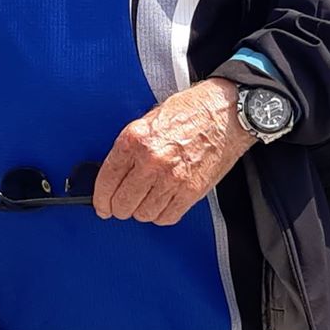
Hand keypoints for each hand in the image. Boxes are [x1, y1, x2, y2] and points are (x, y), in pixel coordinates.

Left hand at [94, 79, 253, 225]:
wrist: (228, 113)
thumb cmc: (193, 111)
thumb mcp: (150, 119)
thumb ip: (131, 147)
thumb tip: (115, 172)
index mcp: (135, 140)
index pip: (106, 180)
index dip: (100, 199)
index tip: (101, 205)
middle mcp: (151, 160)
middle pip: (122, 203)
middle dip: (119, 208)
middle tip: (122, 204)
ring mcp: (172, 178)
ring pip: (144, 214)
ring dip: (142, 211)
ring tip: (147, 199)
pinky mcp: (191, 191)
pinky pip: (167, 217)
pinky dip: (162, 215)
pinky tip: (163, 203)